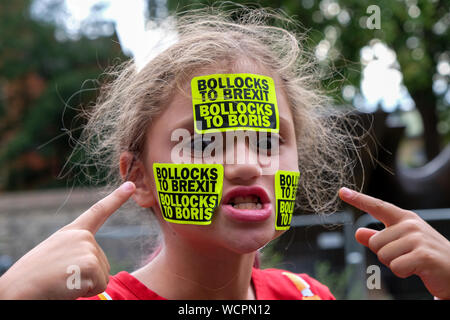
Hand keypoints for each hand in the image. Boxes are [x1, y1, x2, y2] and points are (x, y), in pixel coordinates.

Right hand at [0, 181, 135, 299]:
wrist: (17, 290)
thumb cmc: (35, 279)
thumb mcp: (57, 257)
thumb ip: (77, 252)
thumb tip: (95, 265)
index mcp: (72, 232)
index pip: (98, 211)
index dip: (116, 198)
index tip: (131, 185)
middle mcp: (81, 236)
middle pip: (103, 263)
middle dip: (87, 277)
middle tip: (62, 277)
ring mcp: (86, 247)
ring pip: (103, 275)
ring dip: (86, 285)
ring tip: (63, 282)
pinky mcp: (90, 263)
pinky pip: (100, 284)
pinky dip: (86, 292)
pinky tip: (67, 287)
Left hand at [339, 187, 449, 299]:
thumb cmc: (424, 255)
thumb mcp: (401, 243)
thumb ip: (378, 239)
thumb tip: (358, 233)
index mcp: (404, 218)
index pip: (377, 207)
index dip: (358, 199)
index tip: (341, 191)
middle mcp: (410, 225)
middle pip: (375, 243)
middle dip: (386, 255)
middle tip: (407, 256)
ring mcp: (418, 239)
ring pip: (383, 256)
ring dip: (395, 264)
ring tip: (412, 262)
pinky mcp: (423, 255)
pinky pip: (396, 267)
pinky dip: (403, 273)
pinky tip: (417, 269)